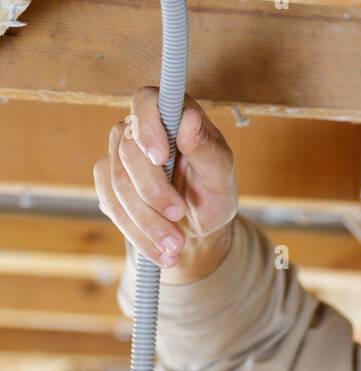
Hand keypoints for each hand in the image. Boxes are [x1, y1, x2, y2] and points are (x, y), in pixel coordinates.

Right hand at [93, 86, 237, 268]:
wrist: (197, 225)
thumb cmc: (213, 193)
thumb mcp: (222, 177)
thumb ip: (208, 150)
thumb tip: (190, 119)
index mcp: (170, 114)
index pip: (145, 101)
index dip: (147, 127)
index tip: (160, 157)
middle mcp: (140, 128)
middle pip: (128, 153)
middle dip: (153, 192)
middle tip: (179, 216)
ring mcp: (119, 154)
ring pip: (117, 184)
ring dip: (146, 221)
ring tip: (174, 245)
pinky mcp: (108, 181)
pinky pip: (111, 205)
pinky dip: (136, 232)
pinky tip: (159, 250)